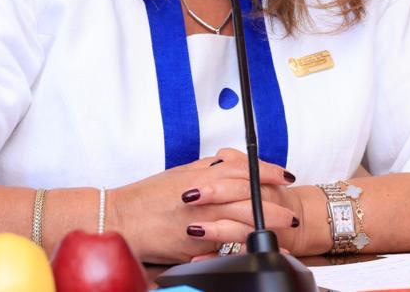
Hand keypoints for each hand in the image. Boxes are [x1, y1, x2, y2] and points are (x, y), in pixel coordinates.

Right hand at [107, 148, 299, 262]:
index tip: (284, 175)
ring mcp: (198, 222)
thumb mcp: (178, 174)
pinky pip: (223, 244)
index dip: (267, 171)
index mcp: (198, 176)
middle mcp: (201, 197)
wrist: (118, 218)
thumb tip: (228, 164)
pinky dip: (242, 243)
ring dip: (266, 223)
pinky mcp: (192, 245)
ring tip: (284, 227)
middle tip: (291, 207)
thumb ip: (205, 170)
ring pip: (240, 220)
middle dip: (274, 201)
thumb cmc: (145, 198)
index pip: (241, 169)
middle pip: (247, 196)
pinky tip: (256, 244)